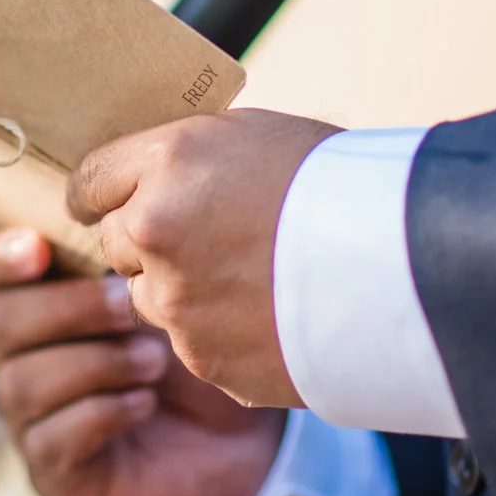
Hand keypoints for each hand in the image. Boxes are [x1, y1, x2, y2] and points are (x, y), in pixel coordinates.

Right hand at [0, 269, 285, 495]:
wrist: (239, 442)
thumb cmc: (193, 353)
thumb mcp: (165, 297)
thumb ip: (120, 265)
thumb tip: (103, 227)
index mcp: (35, 307)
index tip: (37, 248)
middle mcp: (19, 362)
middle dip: (67, 308)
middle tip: (128, 304)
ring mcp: (29, 422)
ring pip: (20, 383)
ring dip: (94, 363)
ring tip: (153, 362)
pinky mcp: (52, 475)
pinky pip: (49, 439)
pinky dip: (101, 413)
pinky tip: (144, 403)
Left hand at [67, 109, 339, 408]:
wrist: (407, 264)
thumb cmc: (339, 183)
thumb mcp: (253, 136)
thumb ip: (184, 159)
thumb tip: (144, 178)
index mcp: (165, 164)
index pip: (89, 183)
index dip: (101, 194)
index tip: (107, 203)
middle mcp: (154, 233)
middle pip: (117, 244)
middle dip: (149, 242)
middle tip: (209, 238)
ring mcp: (178, 304)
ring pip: (154, 299)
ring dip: (184, 291)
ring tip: (253, 278)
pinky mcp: (207, 360)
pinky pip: (196, 345)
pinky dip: (223, 334)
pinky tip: (272, 314)